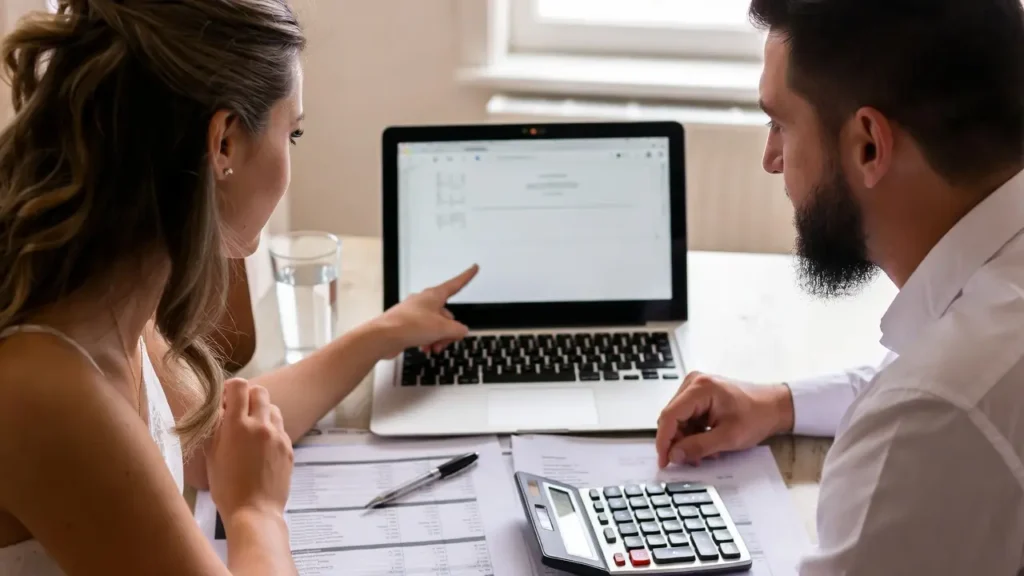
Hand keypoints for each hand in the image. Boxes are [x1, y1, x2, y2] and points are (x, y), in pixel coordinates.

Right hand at [207, 378, 293, 520]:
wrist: (255, 511)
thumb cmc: (226, 488)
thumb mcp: (212, 455)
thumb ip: (216, 429)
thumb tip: (219, 411)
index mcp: (237, 425)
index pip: (239, 386)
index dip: (231, 389)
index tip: (225, 400)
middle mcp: (260, 425)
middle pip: (260, 391)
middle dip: (248, 397)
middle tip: (239, 412)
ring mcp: (278, 435)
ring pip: (273, 408)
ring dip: (262, 412)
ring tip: (252, 430)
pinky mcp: (289, 447)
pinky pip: (280, 428)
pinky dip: (271, 430)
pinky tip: (262, 447)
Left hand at [371, 265, 478, 355]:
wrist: (383, 337)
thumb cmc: (408, 326)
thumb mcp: (443, 329)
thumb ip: (458, 329)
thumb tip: (461, 330)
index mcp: (434, 295)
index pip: (456, 284)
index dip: (467, 276)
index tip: (474, 268)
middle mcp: (424, 301)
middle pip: (446, 314)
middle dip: (449, 330)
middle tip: (446, 341)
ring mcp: (414, 312)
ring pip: (435, 325)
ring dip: (438, 338)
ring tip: (433, 348)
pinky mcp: (406, 324)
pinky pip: (423, 331)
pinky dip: (427, 340)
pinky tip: (424, 349)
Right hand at [655, 372, 793, 467]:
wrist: (774, 406)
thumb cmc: (758, 415)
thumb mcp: (728, 437)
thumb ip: (698, 447)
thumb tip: (674, 455)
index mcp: (700, 388)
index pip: (669, 415)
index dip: (664, 441)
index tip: (664, 460)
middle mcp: (694, 383)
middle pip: (672, 418)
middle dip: (678, 442)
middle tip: (688, 461)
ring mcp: (696, 388)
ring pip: (678, 420)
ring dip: (687, 439)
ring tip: (705, 453)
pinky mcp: (699, 395)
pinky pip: (687, 417)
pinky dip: (693, 433)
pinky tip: (707, 443)